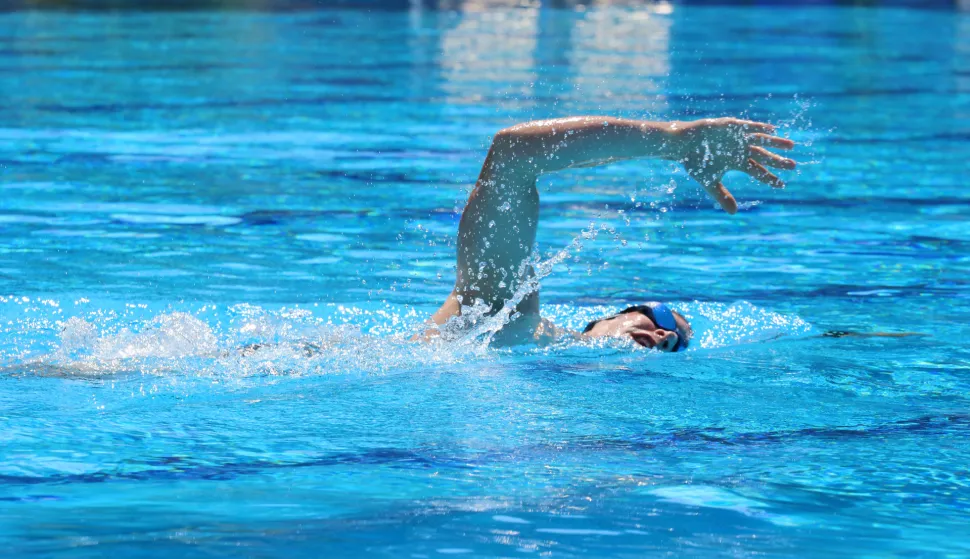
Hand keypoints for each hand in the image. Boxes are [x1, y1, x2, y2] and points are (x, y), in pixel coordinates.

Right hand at [670, 118, 795, 213]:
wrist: (682, 144)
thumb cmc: (695, 162)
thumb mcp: (710, 182)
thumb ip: (722, 196)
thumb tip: (734, 213)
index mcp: (737, 162)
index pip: (758, 171)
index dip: (769, 178)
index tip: (782, 185)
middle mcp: (741, 149)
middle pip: (764, 156)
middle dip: (778, 161)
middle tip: (793, 166)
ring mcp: (738, 137)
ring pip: (761, 140)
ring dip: (775, 142)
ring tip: (791, 145)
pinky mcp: (731, 126)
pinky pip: (749, 127)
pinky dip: (759, 128)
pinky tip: (772, 130)